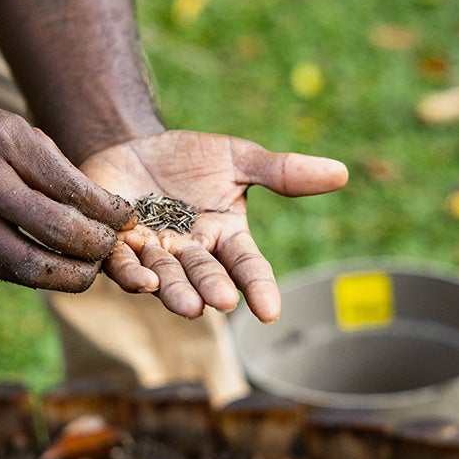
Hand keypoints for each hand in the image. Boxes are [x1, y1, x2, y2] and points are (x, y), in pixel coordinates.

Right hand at [0, 106, 133, 291]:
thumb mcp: (4, 128)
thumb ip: (49, 164)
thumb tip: (102, 207)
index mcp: (4, 141)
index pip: (75, 189)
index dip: (110, 213)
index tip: (126, 220)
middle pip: (61, 231)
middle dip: (98, 247)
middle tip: (113, 248)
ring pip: (34, 266)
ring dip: (73, 275)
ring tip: (89, 270)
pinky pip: (6, 273)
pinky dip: (38, 276)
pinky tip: (54, 270)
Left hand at [79, 131, 348, 321]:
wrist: (132, 146)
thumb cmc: (189, 159)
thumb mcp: (238, 158)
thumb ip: (282, 172)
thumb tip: (341, 172)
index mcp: (225, 238)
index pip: (248, 267)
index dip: (259, 289)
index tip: (270, 312)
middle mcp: (191, 253)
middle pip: (205, 276)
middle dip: (212, 289)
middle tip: (221, 302)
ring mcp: (155, 254)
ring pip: (167, 278)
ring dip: (176, 292)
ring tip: (188, 305)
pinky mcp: (118, 246)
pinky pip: (124, 265)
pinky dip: (132, 274)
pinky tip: (142, 281)